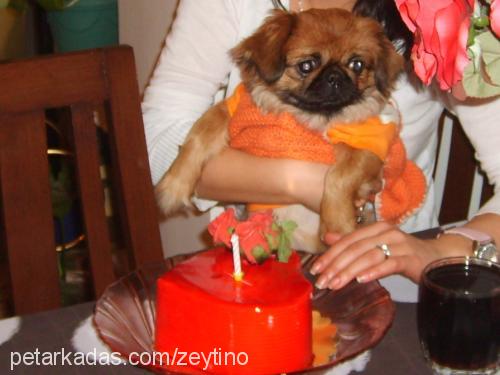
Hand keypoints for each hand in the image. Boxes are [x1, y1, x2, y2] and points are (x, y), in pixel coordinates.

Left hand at [310, 222, 443, 289]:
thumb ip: (352, 242)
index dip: (330, 255)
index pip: (347, 241)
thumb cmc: (402, 253)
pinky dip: (374, 271)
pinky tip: (362, 280)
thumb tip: (327, 238)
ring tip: (336, 284)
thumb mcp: (375, 245)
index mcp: (375, 228)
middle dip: (335, 266)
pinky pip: (390, 264)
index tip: (316, 269)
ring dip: (350, 272)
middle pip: (355, 249)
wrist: (436, 257)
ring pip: (369, 257)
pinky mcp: (410, 258)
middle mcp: (386, 233)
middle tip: (322, 281)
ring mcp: (399, 244)